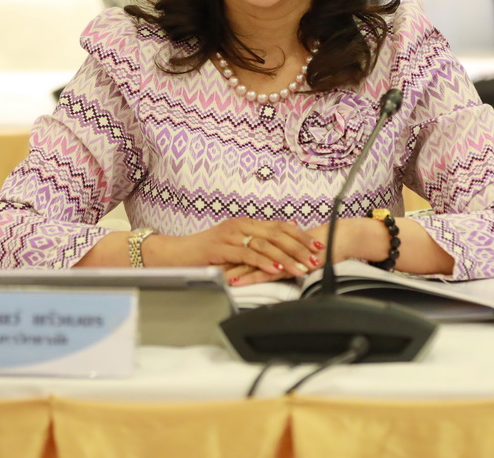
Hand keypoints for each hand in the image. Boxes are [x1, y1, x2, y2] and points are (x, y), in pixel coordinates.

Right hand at [169, 218, 322, 286]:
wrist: (175, 254)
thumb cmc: (204, 253)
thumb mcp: (232, 245)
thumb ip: (253, 243)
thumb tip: (278, 246)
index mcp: (245, 223)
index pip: (279, 226)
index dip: (300, 235)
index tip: (317, 245)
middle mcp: (240, 225)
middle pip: (277, 233)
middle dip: (299, 246)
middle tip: (315, 258)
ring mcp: (230, 235)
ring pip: (265, 244)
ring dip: (286, 257)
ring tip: (301, 267)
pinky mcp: (221, 248)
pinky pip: (247, 254)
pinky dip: (264, 262)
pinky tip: (275, 270)